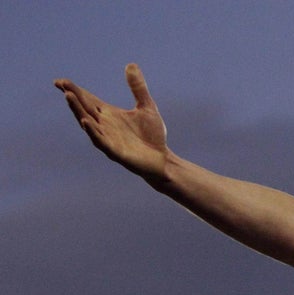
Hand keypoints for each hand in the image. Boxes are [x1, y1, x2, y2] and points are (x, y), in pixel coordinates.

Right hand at [55, 63, 167, 179]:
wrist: (162, 159)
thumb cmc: (152, 135)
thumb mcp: (147, 107)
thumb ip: (138, 88)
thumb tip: (131, 64)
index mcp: (109, 114)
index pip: (88, 100)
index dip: (75, 90)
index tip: (60, 81)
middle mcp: (104, 126)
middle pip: (85, 109)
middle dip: (73, 98)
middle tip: (62, 85)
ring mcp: (108, 139)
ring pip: (89, 124)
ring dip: (78, 111)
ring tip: (69, 97)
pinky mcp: (115, 152)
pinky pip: (101, 141)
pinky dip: (93, 131)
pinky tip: (86, 121)